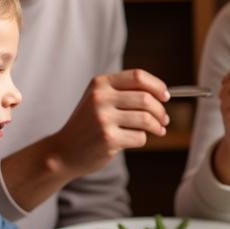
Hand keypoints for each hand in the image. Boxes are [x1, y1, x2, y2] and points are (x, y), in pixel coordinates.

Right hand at [48, 70, 169, 178]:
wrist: (63, 151)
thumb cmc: (88, 125)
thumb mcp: (99, 100)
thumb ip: (124, 92)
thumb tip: (161, 95)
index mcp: (100, 84)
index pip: (138, 76)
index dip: (157, 86)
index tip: (166, 96)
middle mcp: (100, 98)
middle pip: (146, 99)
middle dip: (160, 110)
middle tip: (165, 119)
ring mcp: (103, 119)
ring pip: (146, 119)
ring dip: (157, 126)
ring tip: (159, 130)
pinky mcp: (108, 138)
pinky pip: (139, 137)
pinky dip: (142, 139)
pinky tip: (134, 140)